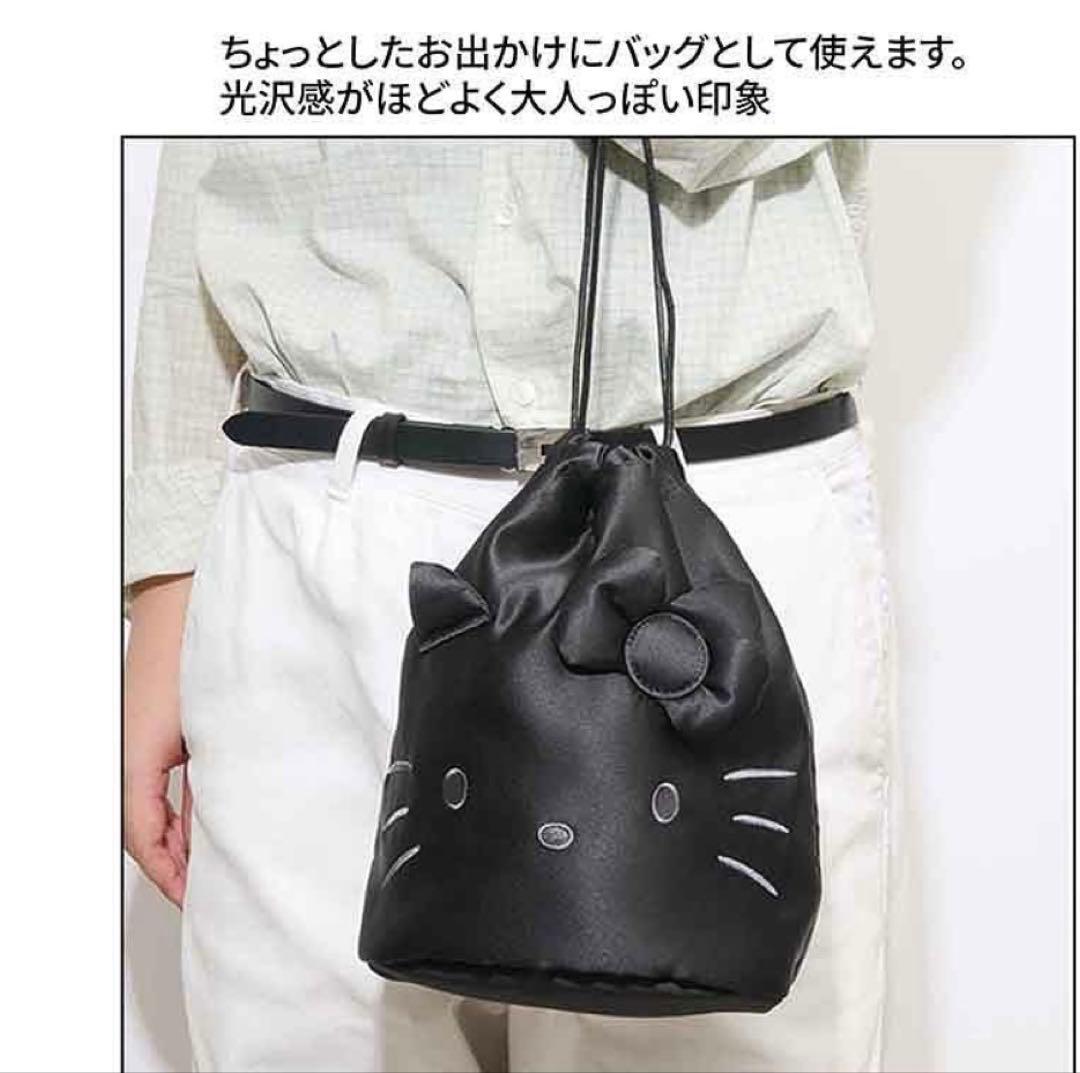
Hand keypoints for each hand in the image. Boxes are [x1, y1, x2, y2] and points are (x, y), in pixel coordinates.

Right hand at [124, 573, 194, 907]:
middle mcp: (133, 757)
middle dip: (177, 865)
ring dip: (183, 838)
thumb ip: (210, 780)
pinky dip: (186, 809)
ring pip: (158, 809)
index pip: (144, 838)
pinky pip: (167, 784)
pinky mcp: (162, 735)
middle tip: (210, 891)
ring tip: (216, 863)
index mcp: (136, 760)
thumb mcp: (206, 729)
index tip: (193, 898)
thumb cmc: (191, 655)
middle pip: (148, 830)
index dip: (168, 875)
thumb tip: (221, 825)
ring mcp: (145, 747)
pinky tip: (214, 818)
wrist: (182, 606)